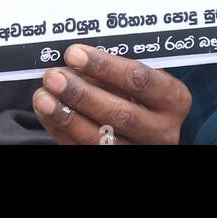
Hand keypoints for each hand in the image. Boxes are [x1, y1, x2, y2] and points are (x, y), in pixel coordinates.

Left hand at [32, 43, 191, 144]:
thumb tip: (74, 59)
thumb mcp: (141, 77)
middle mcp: (162, 131)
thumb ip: (115, 69)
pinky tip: (47, 113)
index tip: (74, 53)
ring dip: (67, 117)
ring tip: (42, 97)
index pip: (140, 80)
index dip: (105, 66)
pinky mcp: (118, 164)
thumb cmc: (140, 92)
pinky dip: (62, 131)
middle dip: (82, 94)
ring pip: (101, 140)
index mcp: (174, 99)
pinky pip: (84, 150)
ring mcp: (140, 151)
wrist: (148, 130)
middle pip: (120, 114)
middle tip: (53, 76)